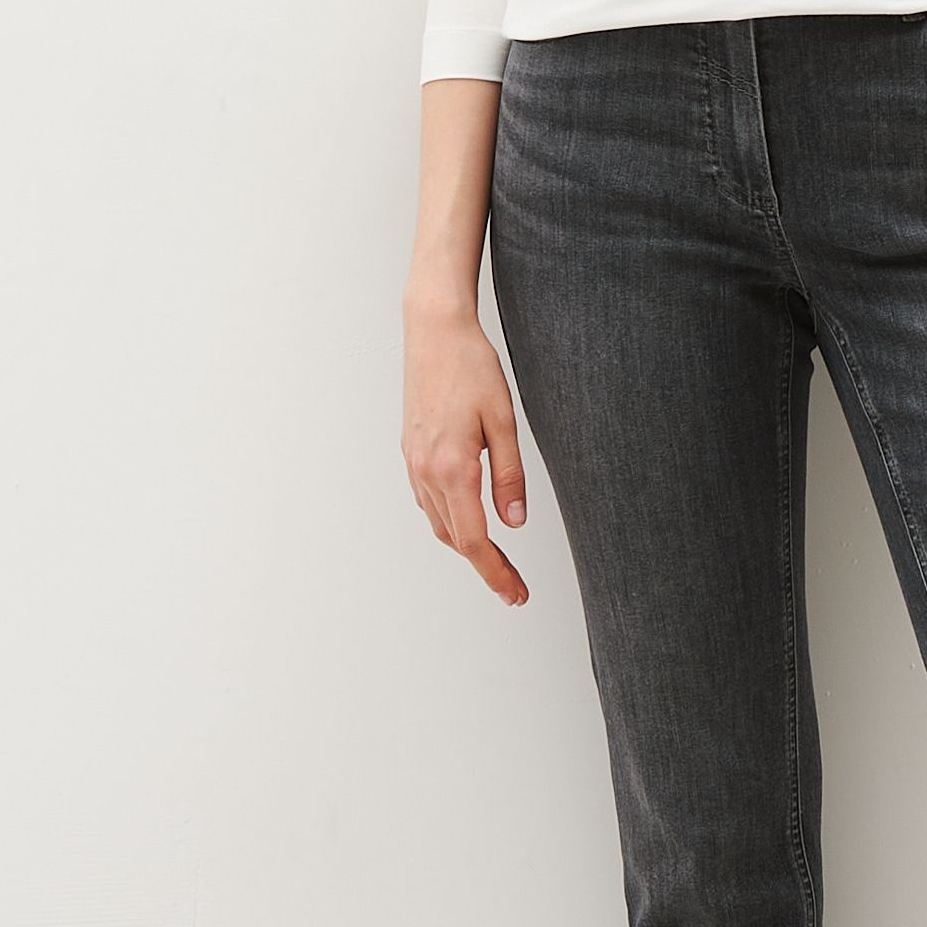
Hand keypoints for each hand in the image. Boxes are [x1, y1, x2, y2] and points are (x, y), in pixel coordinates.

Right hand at [402, 293, 530, 604]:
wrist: (433, 331)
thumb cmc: (472, 367)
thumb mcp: (503, 420)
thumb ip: (509, 475)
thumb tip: (514, 521)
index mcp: (452, 468)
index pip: (475, 540)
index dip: (497, 573)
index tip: (515, 595)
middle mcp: (426, 472)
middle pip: (455, 539)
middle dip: (486, 566)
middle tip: (515, 586)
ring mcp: (413, 463)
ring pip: (439, 523)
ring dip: (466, 546)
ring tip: (497, 561)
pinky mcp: (410, 453)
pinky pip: (428, 502)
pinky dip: (450, 522)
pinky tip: (469, 520)